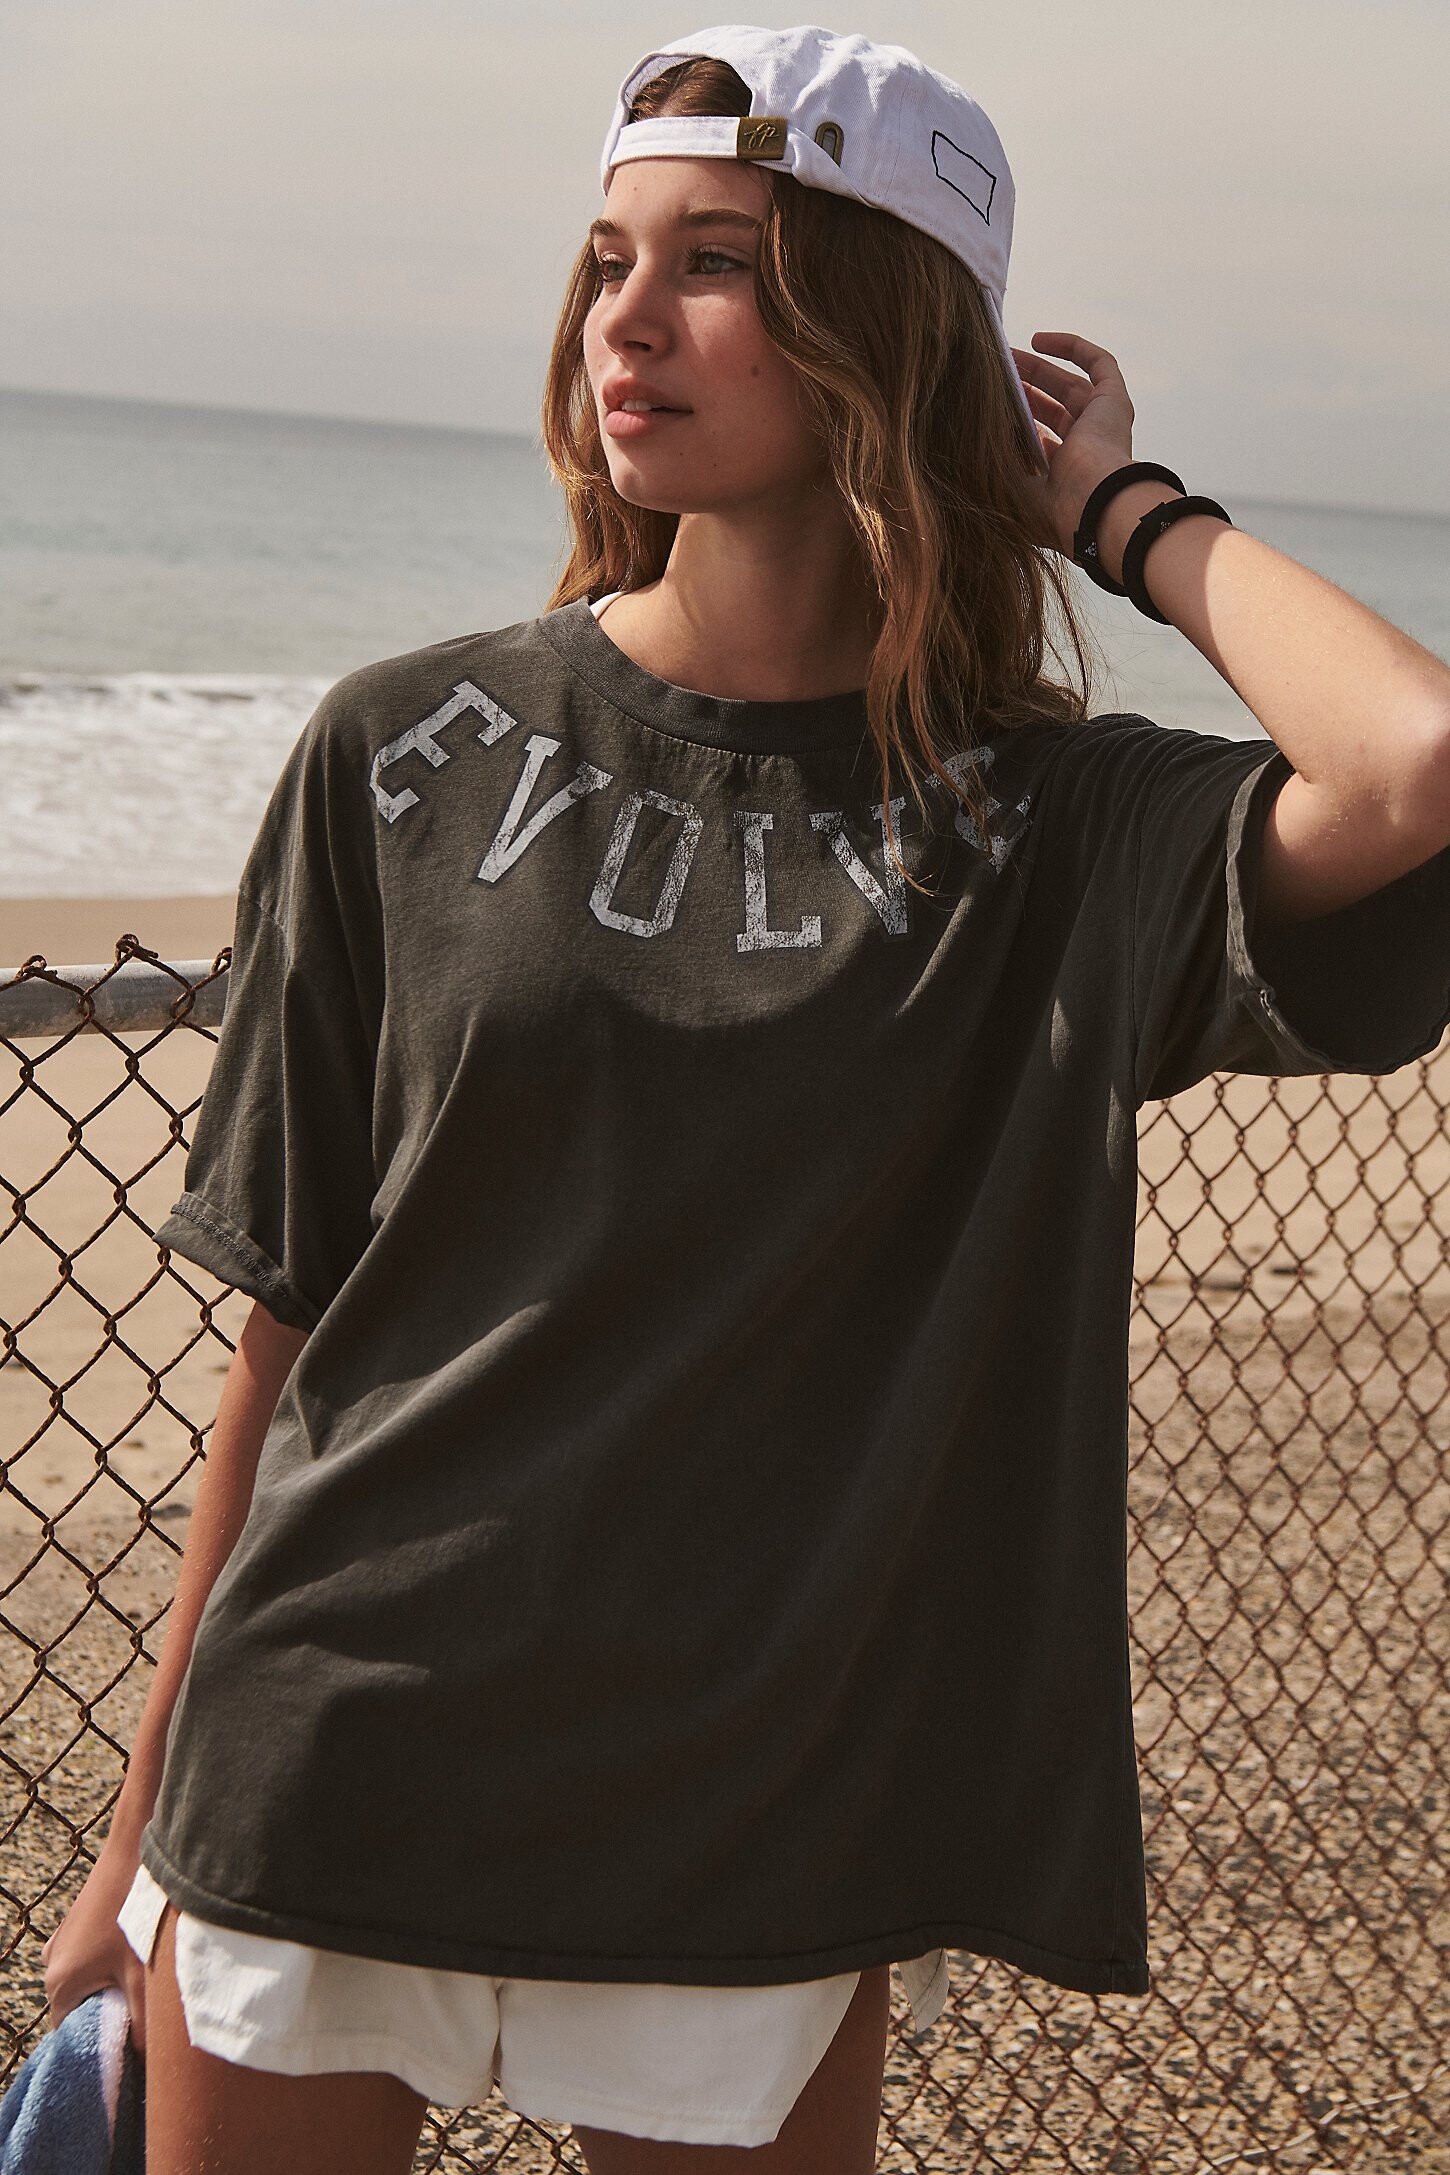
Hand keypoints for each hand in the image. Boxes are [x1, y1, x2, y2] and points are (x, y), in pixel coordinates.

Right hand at [42, 1846, 148, 2053]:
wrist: (138, 1848)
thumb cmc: (138, 1914)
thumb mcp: (143, 1977)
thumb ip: (142, 2026)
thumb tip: (146, 2063)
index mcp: (60, 1984)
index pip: (71, 2038)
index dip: (99, 2050)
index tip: (128, 2053)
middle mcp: (53, 1963)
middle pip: (79, 2010)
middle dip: (108, 2018)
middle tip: (143, 2019)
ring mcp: (64, 1940)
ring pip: (87, 1982)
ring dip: (112, 1989)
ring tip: (145, 1985)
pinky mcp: (78, 1922)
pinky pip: (91, 1958)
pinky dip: (111, 1965)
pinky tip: (140, 1956)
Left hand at [1010, 332, 1136, 558]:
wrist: (1089, 502)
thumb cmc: (1048, 506)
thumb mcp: (1009, 484)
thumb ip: (992, 459)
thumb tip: (968, 433)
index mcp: (1065, 476)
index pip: (1039, 442)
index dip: (1016, 421)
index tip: (991, 407)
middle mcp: (1088, 451)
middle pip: (1052, 410)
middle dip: (1024, 390)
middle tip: (996, 375)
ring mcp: (1104, 425)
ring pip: (1069, 385)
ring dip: (1038, 369)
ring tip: (1007, 356)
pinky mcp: (1115, 402)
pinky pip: (1098, 364)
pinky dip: (1071, 347)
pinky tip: (1038, 340)